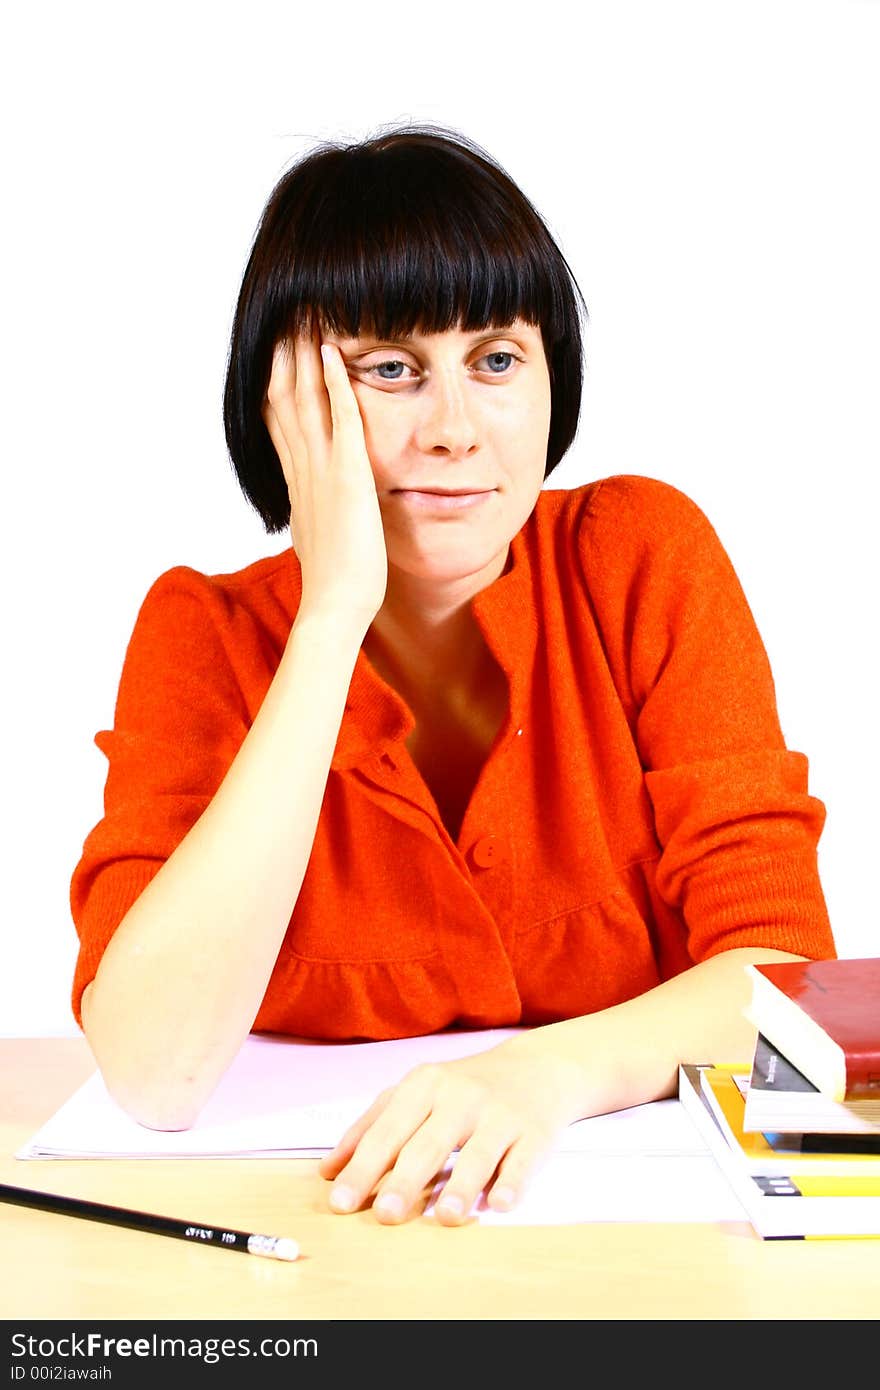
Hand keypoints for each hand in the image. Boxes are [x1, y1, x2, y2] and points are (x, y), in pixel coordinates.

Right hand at [263, 327, 387, 631]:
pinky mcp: (347, 478)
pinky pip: (342, 420)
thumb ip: (315, 512)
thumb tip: (311, 510)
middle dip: (284, 355)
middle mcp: (303, 469)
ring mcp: (321, 471)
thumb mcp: (319, 535)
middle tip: (286, 315)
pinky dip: (336, 384)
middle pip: (284, 398)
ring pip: (304, 400)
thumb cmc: (336, 581)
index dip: (276, 381)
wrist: (336, 606)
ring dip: (304, 355)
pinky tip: (335, 353)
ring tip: (306, 317)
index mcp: (299, 481)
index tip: (277, 349)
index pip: (280, 420)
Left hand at [317, 1038, 585, 1224]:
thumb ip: (371, 1127)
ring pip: (477, 1153)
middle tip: (385, 1216)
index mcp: (424, 1085)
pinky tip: (499, 1204)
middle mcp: (461, 1096)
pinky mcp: (534, 1132)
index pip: (387, 1131)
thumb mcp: (415, 1093)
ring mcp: (499, 1114)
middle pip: (428, 1144)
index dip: (363, 1167)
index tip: (341, 1203)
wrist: (536, 1067)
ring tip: (445, 1218)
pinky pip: (522, 1161)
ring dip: (461, 1186)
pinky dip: (511, 1183)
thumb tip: (327, 1172)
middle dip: (405, 1180)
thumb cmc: (462, 1089)